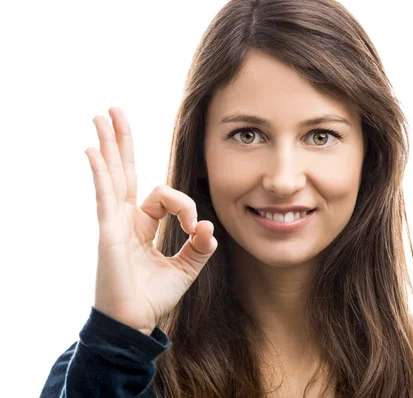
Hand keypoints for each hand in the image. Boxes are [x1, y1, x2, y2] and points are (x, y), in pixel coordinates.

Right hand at [84, 107, 216, 334]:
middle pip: (124, 171)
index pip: (164, 195)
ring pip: (111, 176)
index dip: (184, 205)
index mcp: (143, 225)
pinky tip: (93, 151)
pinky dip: (100, 173)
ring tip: (101, 116)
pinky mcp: (109, 234)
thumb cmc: (155, 297)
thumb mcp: (186, 268)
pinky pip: (105, 198)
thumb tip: (209, 226)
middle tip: (114, 111)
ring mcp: (114, 224)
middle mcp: (125, 219)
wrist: (136, 323)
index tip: (195, 229)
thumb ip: (199, 246)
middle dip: (121, 141)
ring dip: (108, 145)